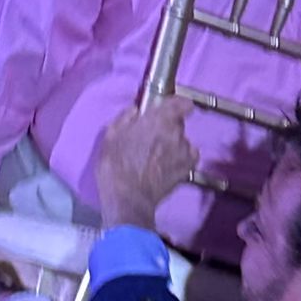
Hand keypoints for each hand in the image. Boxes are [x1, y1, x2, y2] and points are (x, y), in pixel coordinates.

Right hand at [95, 97, 195, 231]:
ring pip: (182, 141)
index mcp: (159, 119)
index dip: (176, 104)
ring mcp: (185, 150)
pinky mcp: (188, 168)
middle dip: (167, 129)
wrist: (128, 198)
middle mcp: (176, 131)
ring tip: (158, 158)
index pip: (181, 102)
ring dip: (173, 145)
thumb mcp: (111, 136)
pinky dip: (182, 158)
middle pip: (177, 124)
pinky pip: (189, 156)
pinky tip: (169, 166)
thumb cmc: (116, 165)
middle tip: (152, 140)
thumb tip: (136, 110)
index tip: (168, 110)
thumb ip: (125, 118)